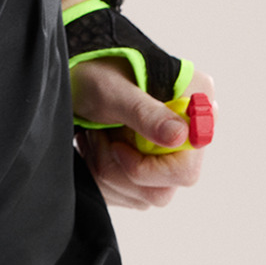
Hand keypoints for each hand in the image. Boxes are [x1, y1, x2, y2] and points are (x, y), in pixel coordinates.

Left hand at [71, 56, 216, 211]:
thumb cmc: (92, 68)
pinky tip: (96, 145)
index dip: (148, 168)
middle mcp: (188, 131)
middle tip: (97, 137)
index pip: (186, 167)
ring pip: (144, 196)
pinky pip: (131, 195)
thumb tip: (179, 136)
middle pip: (163, 188)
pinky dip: (104, 176)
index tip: (117, 147)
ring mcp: (171, 152)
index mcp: (193, 102)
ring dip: (107, 170)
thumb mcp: (112, 89)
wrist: (72, 71)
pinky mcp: (153, 166)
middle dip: (118, 169)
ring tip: (94, 136)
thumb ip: (145, 113)